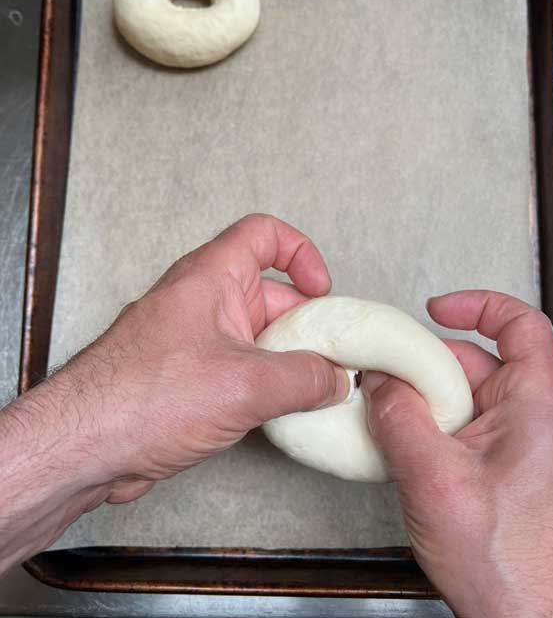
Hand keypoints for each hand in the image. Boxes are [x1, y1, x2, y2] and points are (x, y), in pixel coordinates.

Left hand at [0, 214, 349, 571]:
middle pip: (270, 294)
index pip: (263, 234)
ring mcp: (189, 343)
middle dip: (304, 325)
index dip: (301, 253)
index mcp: (209, 278)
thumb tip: (337, 379)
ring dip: (285, 362)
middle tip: (330, 358)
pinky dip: (262, 387)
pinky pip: (237, 371)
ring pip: (255, 338)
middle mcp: (198, 303)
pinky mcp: (183, 381)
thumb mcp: (248, 386)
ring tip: (308, 392)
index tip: (322, 292)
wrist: (80, 451)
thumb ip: (306, 379)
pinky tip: (277, 415)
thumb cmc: (141, 401)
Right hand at [362, 290, 552, 617]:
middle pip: (481, 363)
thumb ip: (401, 420)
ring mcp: (527, 445)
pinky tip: (409, 452)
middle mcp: (539, 419)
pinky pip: (471, 430)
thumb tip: (381, 384)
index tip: (439, 307)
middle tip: (387, 379)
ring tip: (393, 422)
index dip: (478, 304)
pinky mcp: (512, 470)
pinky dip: (438, 431)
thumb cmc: (508, 562)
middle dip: (430, 368)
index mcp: (538, 405)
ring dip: (430, 404)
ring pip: (471, 399)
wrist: (525, 615)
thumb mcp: (434, 480)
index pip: (520, 323)